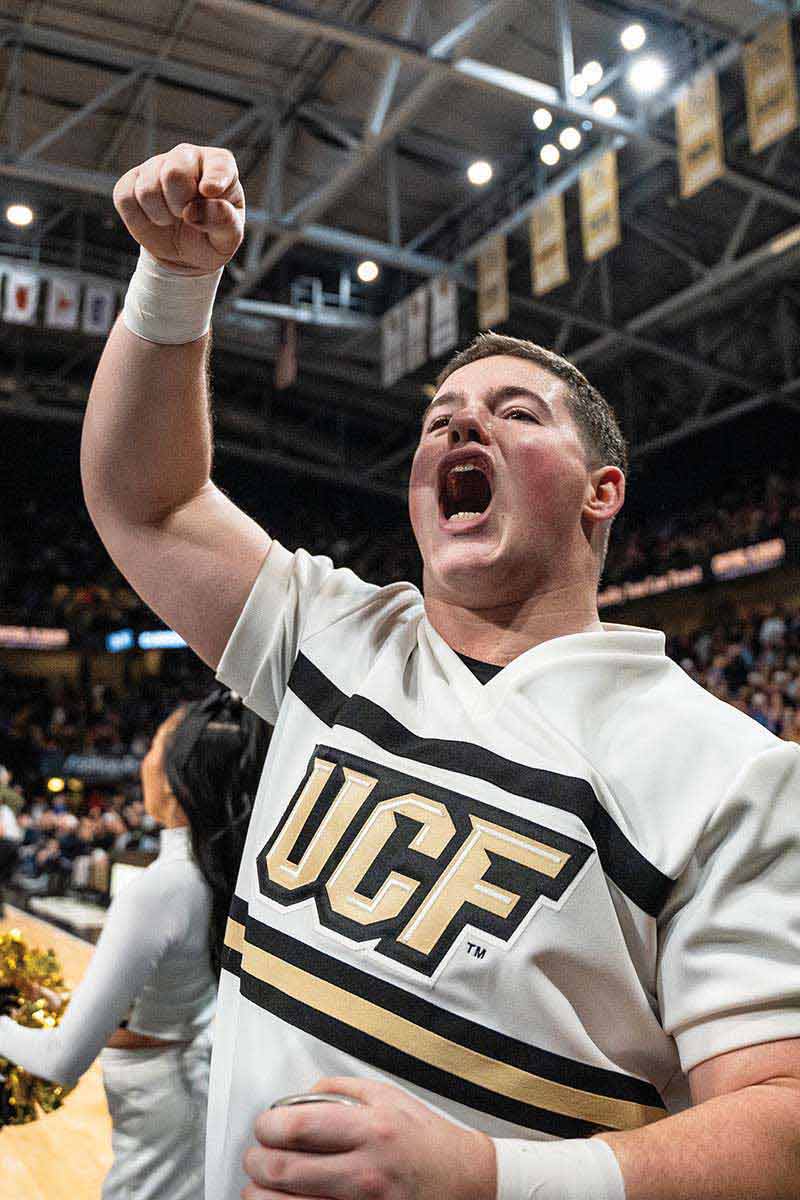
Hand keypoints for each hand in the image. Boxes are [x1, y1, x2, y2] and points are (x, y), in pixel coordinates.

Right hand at [113, 144, 244, 274]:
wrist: (185, 254)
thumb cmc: (212, 237)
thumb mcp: (229, 238)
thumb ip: (223, 222)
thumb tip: (195, 211)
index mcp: (219, 164)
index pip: (218, 163)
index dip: (214, 179)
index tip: (209, 193)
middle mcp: (186, 156)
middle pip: (174, 173)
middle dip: (180, 205)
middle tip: (188, 217)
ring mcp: (156, 166)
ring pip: (147, 189)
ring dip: (161, 216)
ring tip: (173, 219)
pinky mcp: (131, 181)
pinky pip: (126, 198)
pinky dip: (140, 219)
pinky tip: (155, 219)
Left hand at [242, 1077, 496, 1199]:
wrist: (465, 1182)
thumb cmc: (425, 1138)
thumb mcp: (387, 1096)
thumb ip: (340, 1089)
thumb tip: (298, 1097)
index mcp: (368, 1129)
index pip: (297, 1126)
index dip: (267, 1124)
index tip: (265, 1125)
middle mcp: (362, 1172)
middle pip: (281, 1170)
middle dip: (256, 1160)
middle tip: (258, 1155)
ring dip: (262, 1193)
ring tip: (266, 1183)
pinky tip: (287, 1199)